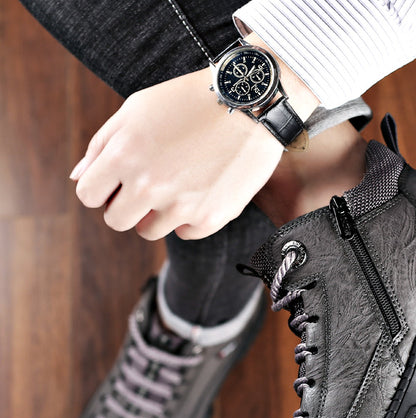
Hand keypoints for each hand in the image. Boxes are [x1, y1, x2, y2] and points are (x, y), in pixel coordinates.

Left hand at [70, 46, 317, 240]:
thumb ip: (101, 145)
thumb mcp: (136, 109)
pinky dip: (189, 217)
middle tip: (145, 187)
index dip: (100, 189)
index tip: (115, 182)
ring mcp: (182, 206)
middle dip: (125, 206)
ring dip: (156, 214)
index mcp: (124, 156)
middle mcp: (149, 186)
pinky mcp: (211, 217)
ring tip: (177, 186)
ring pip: (150, 231)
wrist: (249, 102)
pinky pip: (186, 232)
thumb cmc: (189, 101)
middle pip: (116, 221)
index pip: (88, 196)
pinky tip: (201, 191)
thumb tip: (79, 178)